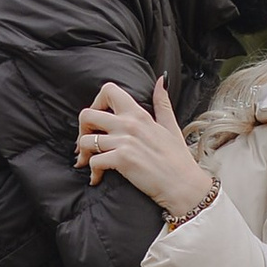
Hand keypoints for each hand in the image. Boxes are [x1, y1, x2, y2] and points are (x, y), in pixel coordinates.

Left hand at [74, 75, 215, 219]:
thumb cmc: (178, 159)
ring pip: (86, 140)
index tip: (98, 120)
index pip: (108, 91)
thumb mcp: (171, 126)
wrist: (184, 186)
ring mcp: (125, 142)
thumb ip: (162, 102)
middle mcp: (129, 124)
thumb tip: (162, 80)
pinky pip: (94, 161)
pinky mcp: (122, 160)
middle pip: (87, 115)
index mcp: (139, 114)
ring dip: (84, 154)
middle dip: (82, 130)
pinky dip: (92, 172)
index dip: (96, 103)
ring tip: (89, 163)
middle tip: (87, 143)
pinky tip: (97, 177)